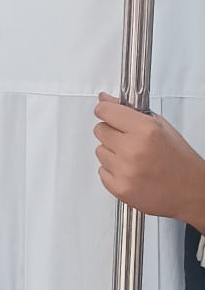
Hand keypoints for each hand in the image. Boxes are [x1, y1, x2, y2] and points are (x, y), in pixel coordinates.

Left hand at [94, 94, 204, 225]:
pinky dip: (113, 170)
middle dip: (112, 132)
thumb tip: (105, 99)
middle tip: (129, 139)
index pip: (106, 111)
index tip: (107, 112)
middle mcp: (132, 149)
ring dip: (112, 152)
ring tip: (134, 158)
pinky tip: (131, 171)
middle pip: (100, 130)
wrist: (190, 190)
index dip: (106, 110)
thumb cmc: (180, 160)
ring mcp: (124, 170)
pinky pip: (101, 171)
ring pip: (99, 151)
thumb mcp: (161, 127)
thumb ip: (130, 111)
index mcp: (145, 130)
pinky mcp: (119, 188)